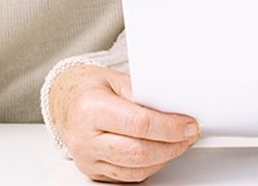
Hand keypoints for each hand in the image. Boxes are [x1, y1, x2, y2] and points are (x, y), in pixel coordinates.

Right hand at [49, 64, 198, 182]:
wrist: (68, 103)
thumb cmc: (92, 89)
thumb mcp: (117, 80)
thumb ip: (144, 94)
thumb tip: (176, 110)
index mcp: (91, 108)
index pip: (139, 123)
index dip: (170, 127)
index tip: (189, 124)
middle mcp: (85, 137)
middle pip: (139, 152)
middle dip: (172, 145)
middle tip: (189, 134)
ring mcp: (88, 158)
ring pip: (136, 170)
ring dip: (165, 158)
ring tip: (178, 143)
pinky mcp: (94, 171)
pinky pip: (128, 177)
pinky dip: (150, 167)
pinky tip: (160, 153)